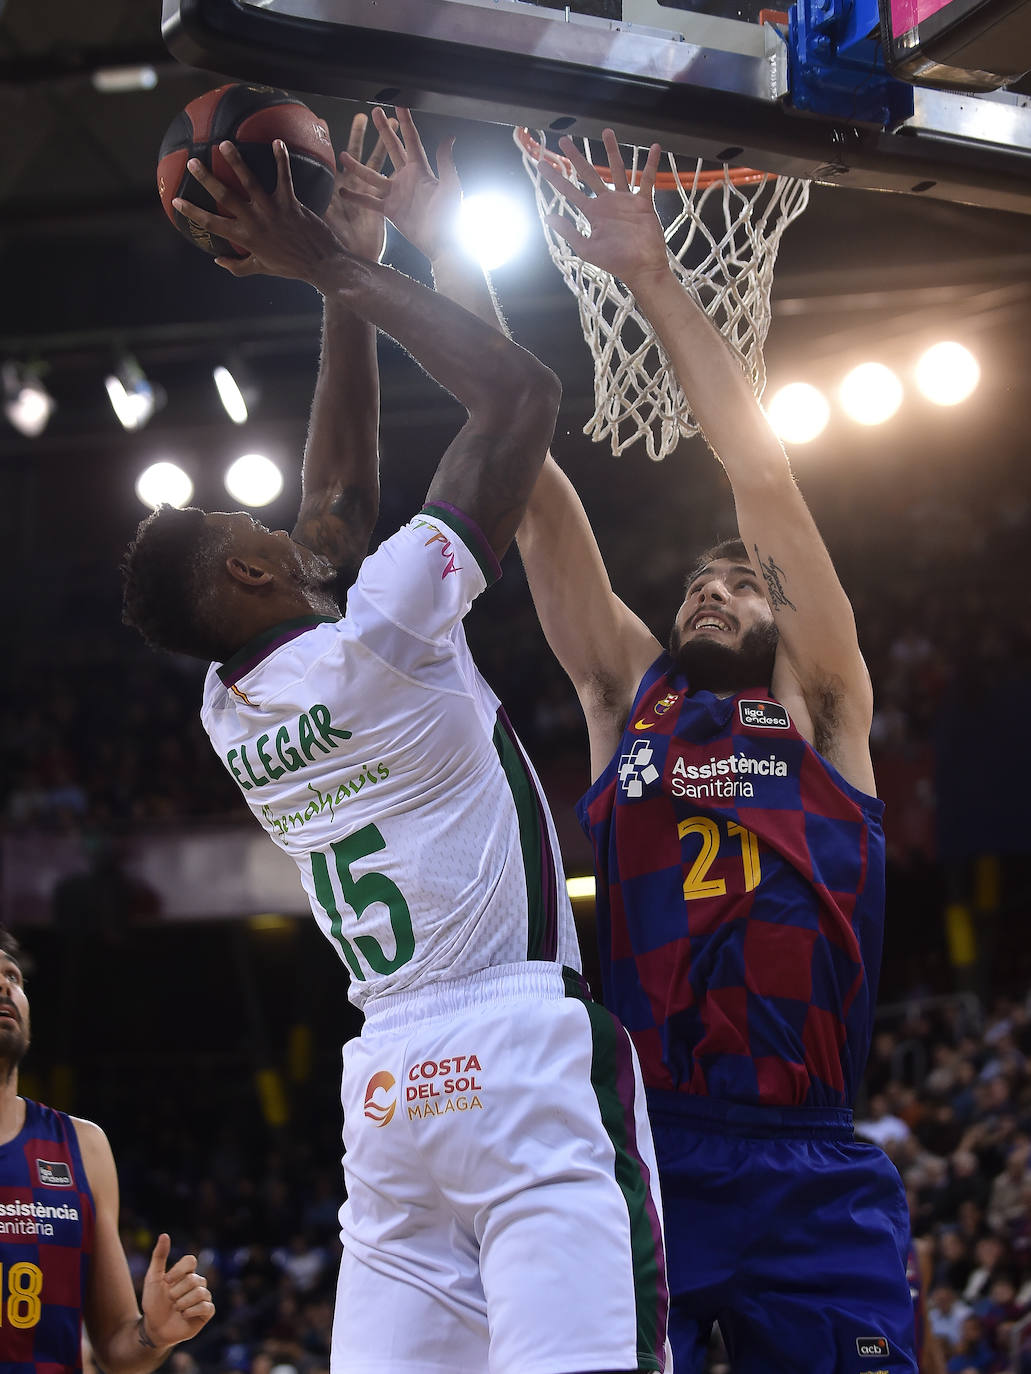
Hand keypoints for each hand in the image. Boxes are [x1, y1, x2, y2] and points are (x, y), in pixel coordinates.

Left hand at [140, 1233, 213, 1347]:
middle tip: (170, 1300)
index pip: (190, 1260)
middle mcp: (197, 1283)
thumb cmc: (153, 1302)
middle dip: (177, 1292)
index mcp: (186, 1273)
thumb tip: (164, 1235)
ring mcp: (203, 1297)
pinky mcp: (206, 1312)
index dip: (178, 1270)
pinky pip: (206, 1306)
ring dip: (182, 1303)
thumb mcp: (152, 1278)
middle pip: (194, 1279)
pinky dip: (192, 1311)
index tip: (166, 1281)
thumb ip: (159, 1257)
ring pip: (200, 1293)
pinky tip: (183, 1315)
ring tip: (176, 1309)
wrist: (153, 1328)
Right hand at [172, 140, 347, 285]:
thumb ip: (238, 266)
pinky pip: (285, 178)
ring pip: (251, 183)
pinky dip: (281, 159)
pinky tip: (277, 141)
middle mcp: (255, 223)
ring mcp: (273, 212)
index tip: (174, 201)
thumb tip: (218, 261)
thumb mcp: (261, 268)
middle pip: (225, 197)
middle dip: (207, 179)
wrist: (321, 265)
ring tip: (225, 144)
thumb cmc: (291, 266)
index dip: (193, 212)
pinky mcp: (291, 204)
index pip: (212, 224)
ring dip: (237, 162)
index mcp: (245, 238)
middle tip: (192, 162)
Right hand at [336, 106, 461, 263]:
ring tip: (343, 154)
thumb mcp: (451, 187)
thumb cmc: (451, 217)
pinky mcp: (390, 210)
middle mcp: (407, 178)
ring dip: (358, 166)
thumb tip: (449, 138)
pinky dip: (356, 196)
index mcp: (421, 170)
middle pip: (392, 150)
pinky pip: (369, 201)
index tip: (398, 105)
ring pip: (373, 175)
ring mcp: (397, 194)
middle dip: (383, 132)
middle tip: (374, 113)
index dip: (405, 123)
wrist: (442, 244)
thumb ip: (446, 163)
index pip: (412, 141)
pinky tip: (343, 190)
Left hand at [539, 130, 669, 286]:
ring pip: (617, 169)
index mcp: (592, 212)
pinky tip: (653, 148)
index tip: (542, 164)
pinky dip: (650, 164)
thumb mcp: (587, 248)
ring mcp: (625, 200)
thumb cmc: (615, 261)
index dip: (555, 178)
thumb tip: (548, 217)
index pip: (570, 191)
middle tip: (564, 140)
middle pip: (589, 173)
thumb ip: (568, 231)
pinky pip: (647, 179)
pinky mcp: (643, 202)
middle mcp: (606, 202)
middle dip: (576, 157)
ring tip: (607, 131)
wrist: (641, 267)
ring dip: (612, 151)